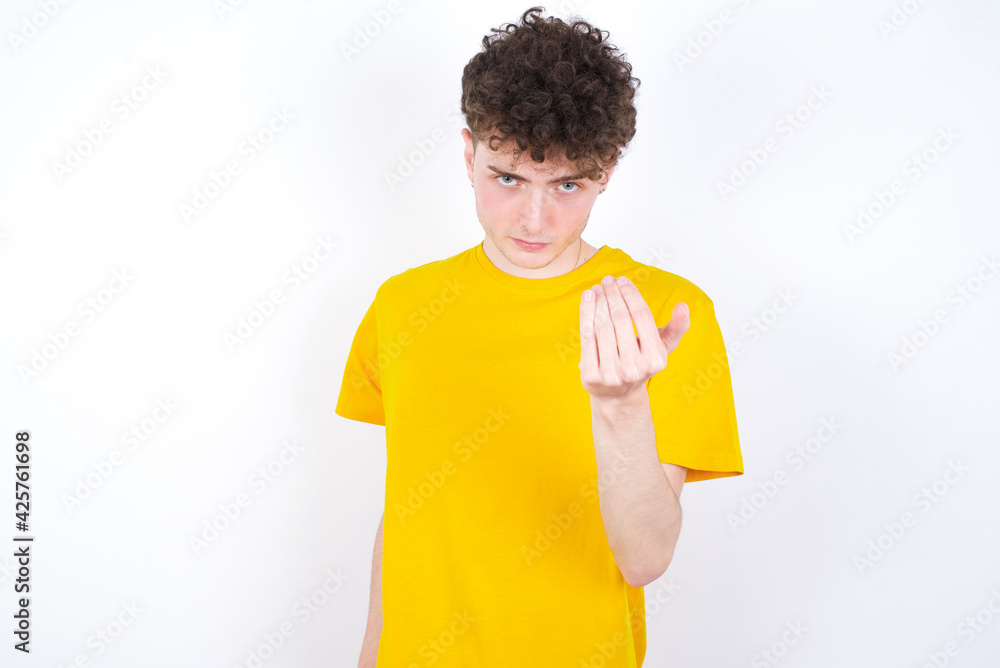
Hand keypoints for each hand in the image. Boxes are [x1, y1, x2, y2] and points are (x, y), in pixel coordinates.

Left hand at [579, 275, 690, 400]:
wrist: (618, 394)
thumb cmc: (642, 361)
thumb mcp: (662, 347)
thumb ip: (676, 327)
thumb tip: (683, 306)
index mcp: (656, 359)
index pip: (642, 316)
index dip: (630, 294)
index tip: (622, 280)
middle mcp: (634, 368)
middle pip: (620, 319)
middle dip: (613, 295)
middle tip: (608, 280)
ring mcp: (611, 374)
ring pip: (602, 326)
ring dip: (598, 301)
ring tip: (598, 288)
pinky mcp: (591, 375)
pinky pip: (587, 337)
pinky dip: (586, 313)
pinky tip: (588, 299)